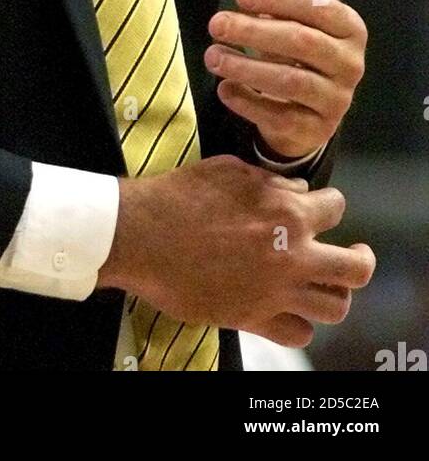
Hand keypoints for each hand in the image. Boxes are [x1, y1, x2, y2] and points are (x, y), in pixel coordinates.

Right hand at [97, 156, 375, 346]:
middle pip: (355, 267)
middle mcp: (292, 254)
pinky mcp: (253, 318)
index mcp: (288, 212)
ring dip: (333, 293)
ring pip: (335, 306)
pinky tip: (288, 310)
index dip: (328, 206)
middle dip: (359, 258)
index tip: (317, 210)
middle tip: (353, 255)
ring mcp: (276, 291)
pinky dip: (298, 322)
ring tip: (324, 287)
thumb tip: (293, 191)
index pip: (336, 208)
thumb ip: (269, 182)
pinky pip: (298, 333)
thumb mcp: (229, 169)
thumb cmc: (180, 195)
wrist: (142, 233)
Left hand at [205, 0, 366, 159]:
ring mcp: (337, 100)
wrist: (306, 111)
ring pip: (290, 80)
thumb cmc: (296, 52)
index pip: (317, 7)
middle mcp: (351, 64)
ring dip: (246, 67)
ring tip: (212, 56)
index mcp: (349, 28)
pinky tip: (223, 88)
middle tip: (216, 24)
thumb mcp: (289, 19)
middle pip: (301, 41)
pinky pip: (278, 115)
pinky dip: (247, 101)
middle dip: (254, 31)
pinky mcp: (317, 130)